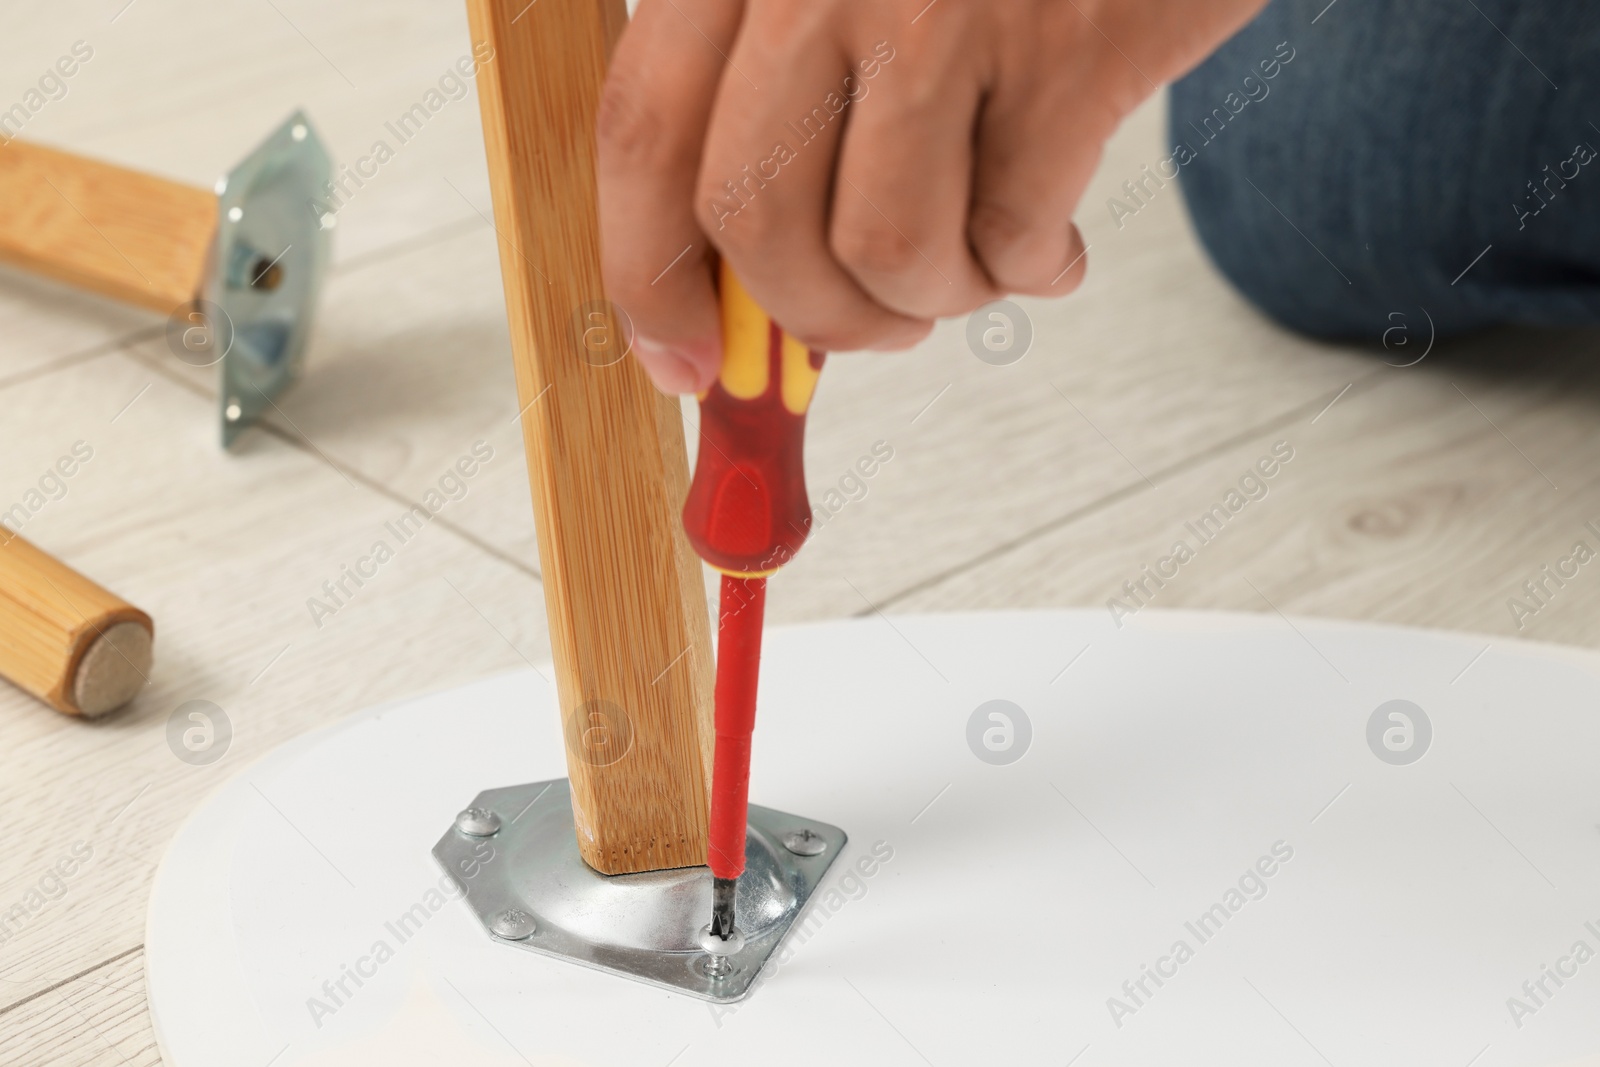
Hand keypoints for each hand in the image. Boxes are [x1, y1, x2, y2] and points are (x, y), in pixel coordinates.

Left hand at [598, 0, 1268, 392]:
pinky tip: (1050, 246)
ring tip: (975, 264)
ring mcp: (946, 4)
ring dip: (933, 297)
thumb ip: (765, 108)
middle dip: (812, 314)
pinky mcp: (1068, 48)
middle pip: (752, 214)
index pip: (644, 131)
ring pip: (884, 247)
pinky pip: (1012, 236)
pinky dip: (1031, 272)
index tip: (678, 362)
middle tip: (871, 324)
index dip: (649, 274)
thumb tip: (727, 299)